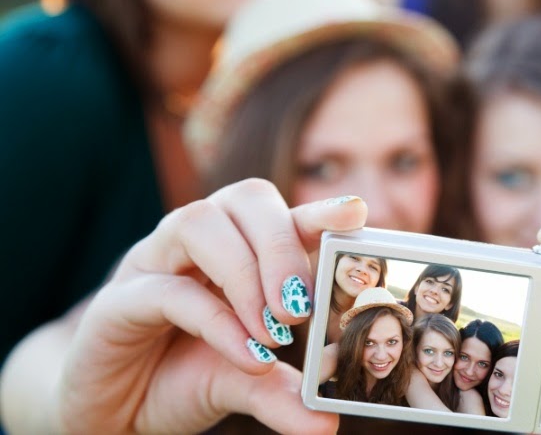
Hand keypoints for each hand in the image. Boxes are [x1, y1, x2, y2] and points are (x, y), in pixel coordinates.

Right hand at [55, 180, 364, 432]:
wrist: (111, 411)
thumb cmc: (181, 377)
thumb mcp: (243, 384)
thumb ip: (283, 394)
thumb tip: (327, 422)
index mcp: (237, 249)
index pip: (280, 212)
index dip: (318, 209)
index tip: (358, 213)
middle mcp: (196, 244)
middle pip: (244, 200)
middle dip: (284, 244)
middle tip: (304, 305)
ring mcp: (154, 264)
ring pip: (199, 223)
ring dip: (247, 273)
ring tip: (277, 330)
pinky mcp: (118, 301)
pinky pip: (167, 289)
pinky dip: (217, 320)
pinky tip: (249, 356)